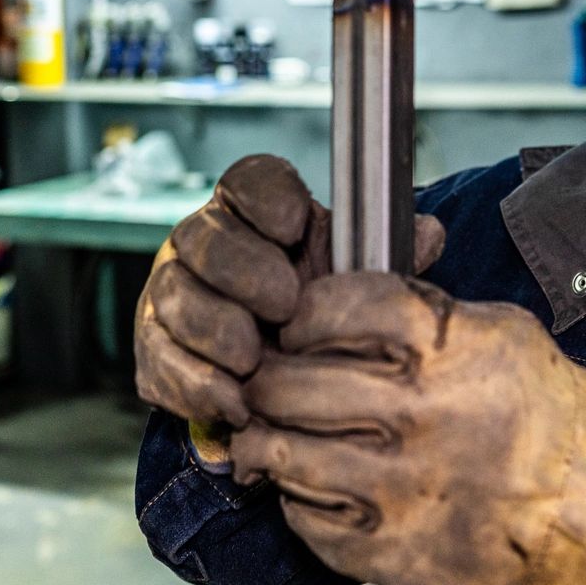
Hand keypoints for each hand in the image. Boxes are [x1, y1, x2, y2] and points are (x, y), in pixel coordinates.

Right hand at [132, 155, 442, 428]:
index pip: (248, 181)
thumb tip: (430, 234)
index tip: (295, 225)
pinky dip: (195, 384)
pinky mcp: (155, 350)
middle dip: (242, 270)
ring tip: (253, 362)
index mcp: (252, 214)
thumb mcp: (350, 282)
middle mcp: (203, 244)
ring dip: (215, 330)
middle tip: (284, 306)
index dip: (266, 197)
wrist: (273, 379)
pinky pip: (161, 360)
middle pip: (205, 237)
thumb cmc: (315, 316)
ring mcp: (172, 294)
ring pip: (176, 297)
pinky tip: (232, 402)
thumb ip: (386, 258)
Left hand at [229, 273, 585, 584]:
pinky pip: (304, 516)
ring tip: (275, 438)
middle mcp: (417, 412)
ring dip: (269, 442)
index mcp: (443, 345)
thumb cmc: (539, 408)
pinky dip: (299, 499)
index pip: (326, 308)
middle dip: (267, 382)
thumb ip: (416, 310)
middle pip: (286, 383)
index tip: (296, 330)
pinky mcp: (389, 550)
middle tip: (268, 387)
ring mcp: (400, 487)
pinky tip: (319, 487)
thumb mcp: (494, 330)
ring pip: (280, 452)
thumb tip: (329, 297)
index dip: (299, 317)